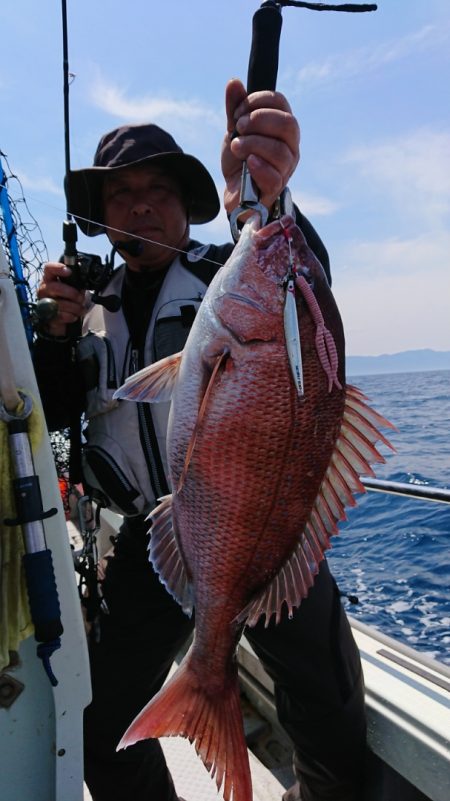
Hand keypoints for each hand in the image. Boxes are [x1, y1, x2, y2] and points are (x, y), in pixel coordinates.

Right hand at [37, 263, 85, 335]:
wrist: (63, 318)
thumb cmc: (68, 299)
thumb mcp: (72, 288)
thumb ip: (76, 283)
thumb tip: (83, 281)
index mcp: (50, 279)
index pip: (48, 269)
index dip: (57, 268)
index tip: (69, 271)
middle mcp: (44, 290)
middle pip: (54, 287)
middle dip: (71, 293)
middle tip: (80, 298)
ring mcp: (43, 303)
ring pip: (59, 304)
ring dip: (74, 307)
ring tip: (80, 309)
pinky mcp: (47, 316)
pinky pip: (60, 316)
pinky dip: (70, 316)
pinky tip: (74, 316)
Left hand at [221, 78, 299, 215]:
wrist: (235, 192)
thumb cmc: (240, 161)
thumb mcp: (235, 131)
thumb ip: (235, 108)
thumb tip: (234, 82)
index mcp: (282, 127)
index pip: (280, 102)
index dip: (257, 101)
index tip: (237, 113)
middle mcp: (290, 146)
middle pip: (288, 124)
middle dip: (259, 120)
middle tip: (239, 127)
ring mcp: (286, 168)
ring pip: (279, 150)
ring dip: (252, 143)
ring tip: (236, 147)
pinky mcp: (276, 187)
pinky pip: (273, 175)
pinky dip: (258, 166)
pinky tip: (247, 163)